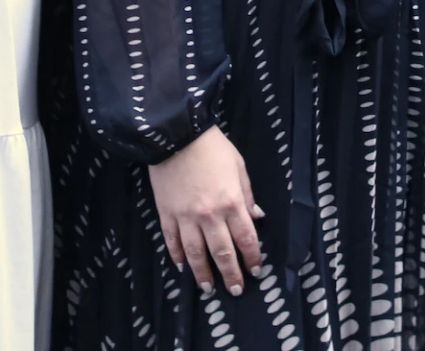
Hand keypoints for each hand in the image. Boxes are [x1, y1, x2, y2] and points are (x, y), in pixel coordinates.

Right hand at [147, 126, 265, 294]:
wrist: (177, 135)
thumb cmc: (212, 147)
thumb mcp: (238, 166)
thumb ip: (248, 194)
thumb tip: (257, 216)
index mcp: (232, 202)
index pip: (246, 238)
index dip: (252, 257)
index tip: (255, 270)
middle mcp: (210, 215)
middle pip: (222, 252)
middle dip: (230, 273)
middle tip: (235, 289)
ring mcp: (186, 217)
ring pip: (195, 253)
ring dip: (202, 273)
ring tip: (207, 288)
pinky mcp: (166, 214)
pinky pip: (172, 240)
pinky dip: (177, 255)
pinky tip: (181, 265)